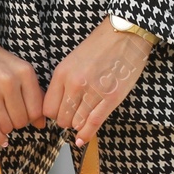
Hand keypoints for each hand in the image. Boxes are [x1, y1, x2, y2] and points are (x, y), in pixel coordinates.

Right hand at [0, 11, 43, 144]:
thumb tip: (41, 123)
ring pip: (6, 125)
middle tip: (9, 118)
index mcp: (25, 72)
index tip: (24, 117)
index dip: (32, 119)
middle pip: (21, 120)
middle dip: (17, 124)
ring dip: (5, 129)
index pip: (36, 109)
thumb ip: (31, 93)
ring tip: (0, 120)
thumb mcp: (17, 69)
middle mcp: (10, 81)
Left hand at [43, 17, 153, 145]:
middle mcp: (75, 84)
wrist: (126, 33)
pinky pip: (93, 123)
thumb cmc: (100, 46)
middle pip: (61, 119)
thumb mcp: (72, 61)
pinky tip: (82, 140)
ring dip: (79, 125)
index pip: (47, 109)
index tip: (60, 113)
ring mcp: (93, 91)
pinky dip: (86, 135)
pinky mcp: (111, 98)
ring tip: (85, 116)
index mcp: (62, 74)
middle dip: (67, 121)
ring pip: (76, 124)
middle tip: (75, 115)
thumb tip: (55, 109)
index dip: (53, 115)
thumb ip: (63, 83)